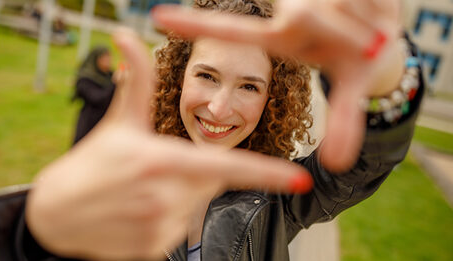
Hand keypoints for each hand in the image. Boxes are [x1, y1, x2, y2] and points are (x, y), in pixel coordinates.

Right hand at [26, 29, 311, 259]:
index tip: (299, 181)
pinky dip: (166, 219)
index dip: (267, 174)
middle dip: (194, 175)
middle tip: (156, 170)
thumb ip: (137, 81)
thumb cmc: (92, 161)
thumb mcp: (119, 122)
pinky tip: (136, 212)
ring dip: (179, 198)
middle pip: (209, 185)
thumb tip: (126, 35)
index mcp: (161, 161)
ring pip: (193, 208)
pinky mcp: (151, 250)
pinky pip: (176, 231)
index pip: (225, 168)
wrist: (55, 212)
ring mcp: (157, 227)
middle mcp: (163, 196)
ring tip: (141, 192)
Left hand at [151, 0, 403, 170]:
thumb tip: (339, 164)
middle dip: (346, 29)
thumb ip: (344, 124)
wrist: (384, 32)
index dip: (198, 27)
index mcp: (281, 39)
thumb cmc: (357, 61)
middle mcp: (287, 13)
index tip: (157, 18)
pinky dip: (377, 3)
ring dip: (366, 18)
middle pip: (305, 14)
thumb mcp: (351, 89)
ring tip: (373, 29)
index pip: (233, 31)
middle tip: (370, 40)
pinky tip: (376, 9)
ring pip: (335, 2)